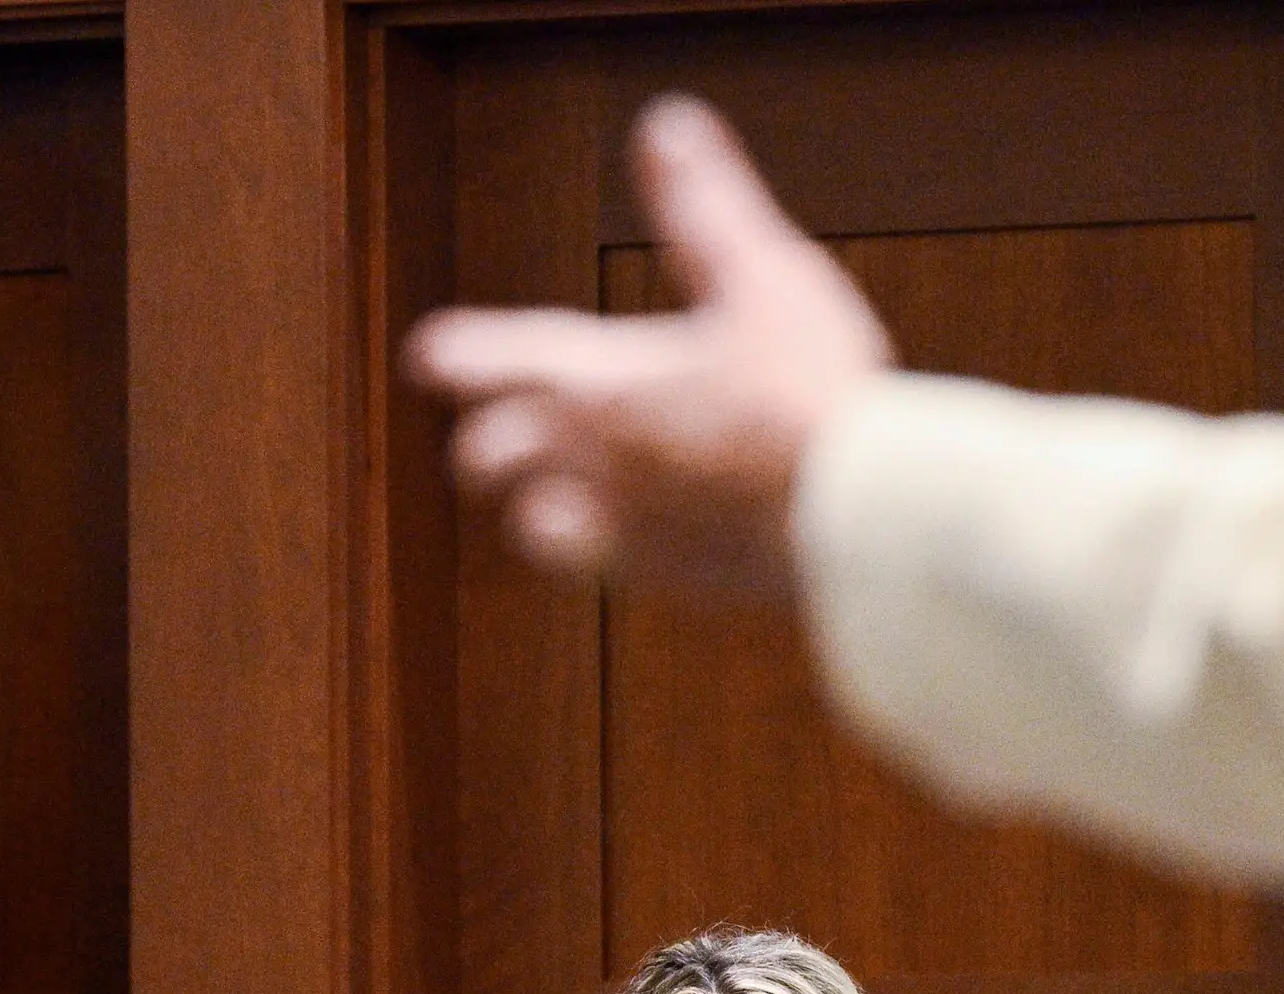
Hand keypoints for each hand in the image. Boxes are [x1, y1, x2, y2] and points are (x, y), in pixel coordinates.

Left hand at [407, 96, 891, 593]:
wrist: (856, 519)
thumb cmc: (811, 390)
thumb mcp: (763, 274)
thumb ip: (704, 204)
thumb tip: (666, 126)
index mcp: (602, 382)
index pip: (505, 359)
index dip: (464, 353)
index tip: (427, 357)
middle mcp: (591, 460)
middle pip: (491, 456)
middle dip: (484, 442)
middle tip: (485, 438)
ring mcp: (620, 527)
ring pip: (529, 525)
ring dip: (529, 503)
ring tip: (543, 494)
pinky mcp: (661, 578)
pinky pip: (594, 570)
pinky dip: (590, 549)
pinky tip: (620, 538)